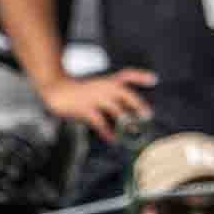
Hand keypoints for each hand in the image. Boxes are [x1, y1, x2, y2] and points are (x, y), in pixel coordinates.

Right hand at [40, 69, 156, 143]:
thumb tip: (128, 113)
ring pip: (116, 110)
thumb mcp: (98, 88)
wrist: (58, 90)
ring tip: (134, 131)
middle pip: (125, 93)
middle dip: (138, 104)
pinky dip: (108, 132)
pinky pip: (100, 122)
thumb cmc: (81, 92)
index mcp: (108, 82)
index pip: (127, 75)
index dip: (141, 76)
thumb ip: (112, 96)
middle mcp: (104, 88)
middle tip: (148, 115)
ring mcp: (95, 98)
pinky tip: (113, 139)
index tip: (155, 79)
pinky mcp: (86, 109)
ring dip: (126, 121)